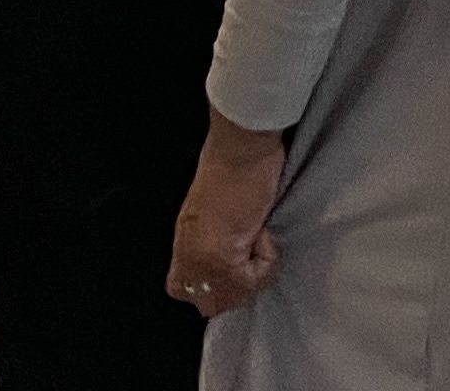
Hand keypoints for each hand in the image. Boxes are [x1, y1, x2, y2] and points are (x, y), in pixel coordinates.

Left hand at [169, 116, 287, 319]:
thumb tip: (236, 256)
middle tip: (254, 251)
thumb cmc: (235, 164)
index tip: (239, 260)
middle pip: (211, 304)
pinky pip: (252, 281)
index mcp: (183, 243)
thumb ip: (215, 237)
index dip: (214, 287)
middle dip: (240, 287)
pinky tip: (263, 231)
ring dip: (256, 275)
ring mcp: (202, 259)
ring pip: (233, 298)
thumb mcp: (214, 209)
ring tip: (260, 238)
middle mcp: (187, 256)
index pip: (181, 291)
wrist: (241, 145)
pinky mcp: (223, 256)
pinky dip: (267, 261)